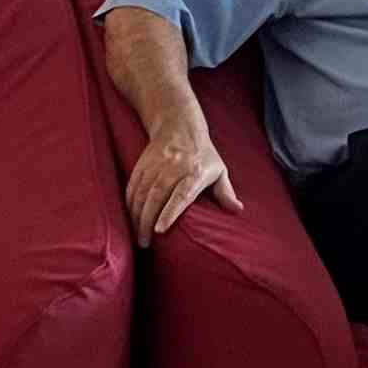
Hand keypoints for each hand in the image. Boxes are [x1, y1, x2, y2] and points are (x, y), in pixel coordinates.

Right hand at [127, 119, 238, 238]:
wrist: (179, 124)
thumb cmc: (203, 153)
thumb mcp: (219, 169)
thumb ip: (225, 192)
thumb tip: (238, 209)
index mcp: (195, 172)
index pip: (181, 195)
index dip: (170, 212)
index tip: (160, 230)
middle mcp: (174, 167)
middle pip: (157, 196)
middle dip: (147, 221)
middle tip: (145, 243)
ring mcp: (156, 164)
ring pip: (141, 192)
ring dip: (136, 215)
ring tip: (136, 235)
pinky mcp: (143, 163)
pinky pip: (133, 185)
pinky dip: (129, 203)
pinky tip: (129, 217)